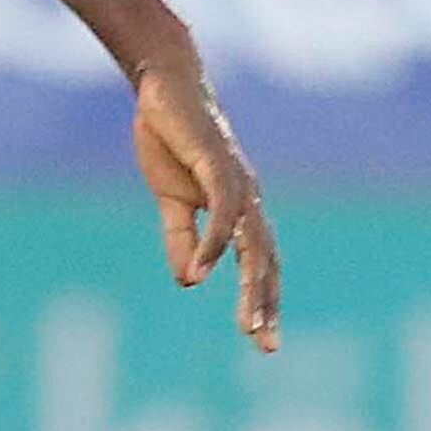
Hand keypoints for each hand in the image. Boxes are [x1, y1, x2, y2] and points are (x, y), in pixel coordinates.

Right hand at [130, 60, 279, 351]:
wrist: (164, 86)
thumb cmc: (171, 138)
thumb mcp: (171, 199)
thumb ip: (182, 239)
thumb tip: (190, 282)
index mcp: (240, 208)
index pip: (260, 262)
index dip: (263, 299)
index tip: (263, 339)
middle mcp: (248, 199)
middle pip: (266, 261)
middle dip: (266, 304)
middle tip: (265, 344)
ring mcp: (237, 182)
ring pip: (254, 244)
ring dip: (252, 286)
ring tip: (246, 323)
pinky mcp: (218, 165)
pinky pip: (224, 213)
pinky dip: (214, 245)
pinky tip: (202, 272)